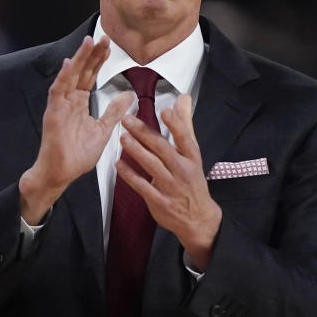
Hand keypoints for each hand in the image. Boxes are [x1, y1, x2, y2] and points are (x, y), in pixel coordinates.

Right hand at [19, 36, 133, 223]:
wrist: (61, 174)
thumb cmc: (77, 155)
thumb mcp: (103, 130)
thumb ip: (114, 112)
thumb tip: (128, 95)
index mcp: (79, 103)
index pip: (90, 76)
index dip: (99, 60)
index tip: (109, 45)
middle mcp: (69, 100)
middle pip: (82, 72)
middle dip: (92, 54)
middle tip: (104, 37)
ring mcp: (60, 106)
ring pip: (70, 76)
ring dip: (79, 59)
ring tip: (88, 42)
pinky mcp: (53, 114)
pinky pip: (58, 92)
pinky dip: (64, 77)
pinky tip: (71, 63)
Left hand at [117, 94, 221, 270]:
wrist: (197, 217)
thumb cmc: (192, 180)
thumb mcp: (193, 152)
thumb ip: (185, 124)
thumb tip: (183, 98)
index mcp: (191, 157)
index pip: (184, 138)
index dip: (175, 124)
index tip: (165, 111)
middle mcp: (182, 170)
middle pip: (162, 149)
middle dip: (144, 133)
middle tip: (127, 119)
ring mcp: (170, 186)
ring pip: (151, 165)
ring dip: (136, 151)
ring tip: (122, 137)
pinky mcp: (158, 200)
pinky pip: (142, 185)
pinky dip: (129, 175)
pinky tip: (118, 164)